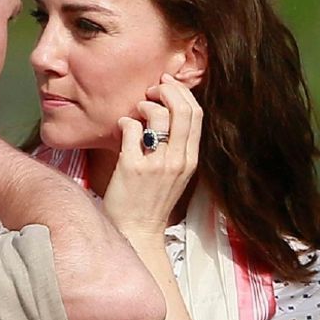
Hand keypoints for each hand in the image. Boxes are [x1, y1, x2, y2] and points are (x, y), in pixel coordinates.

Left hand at [103, 74, 202, 241]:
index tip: (168, 87)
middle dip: (166, 91)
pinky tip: (122, 128)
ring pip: (157, 116)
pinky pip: (131, 129)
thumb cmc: (151, 201)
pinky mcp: (132, 167)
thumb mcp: (174, 174)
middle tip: (152, 91)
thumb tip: (166, 112)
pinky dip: (125, 122)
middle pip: (182, 110)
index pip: (196, 115)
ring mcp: (156, 164)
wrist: (136, 232)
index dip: (182, 93)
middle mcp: (177, 160)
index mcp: (190, 160)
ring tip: (135, 113)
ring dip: (144, 105)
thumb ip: (175, 146)